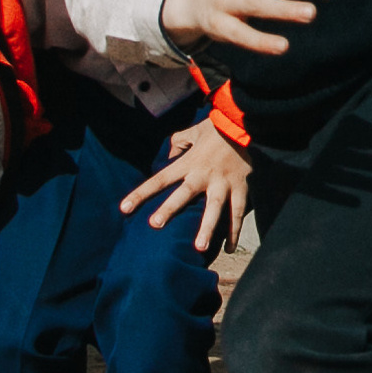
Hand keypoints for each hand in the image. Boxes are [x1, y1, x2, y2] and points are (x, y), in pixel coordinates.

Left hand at [121, 114, 251, 252]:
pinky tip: (229, 249)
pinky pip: (238, 211)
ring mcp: (224, 182)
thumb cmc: (217, 128)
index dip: (142, 193)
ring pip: (215, 207)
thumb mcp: (193, 132)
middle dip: (170, 208)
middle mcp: (204, 174)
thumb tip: (167, 155)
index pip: (160, 178)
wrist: (246, 123)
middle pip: (184, 193)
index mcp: (189, 162)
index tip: (124, 208)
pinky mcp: (241, 187)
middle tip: (155, 224)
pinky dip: (235, 231)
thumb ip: (177, 143)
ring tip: (199, 248)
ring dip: (207, 227)